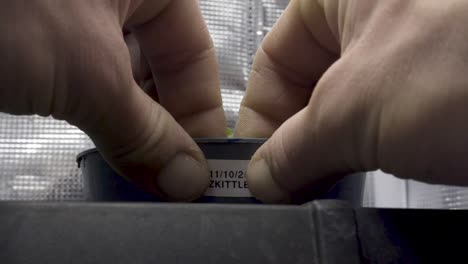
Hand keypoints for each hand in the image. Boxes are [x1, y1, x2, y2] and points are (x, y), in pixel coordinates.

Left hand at [0, 0, 225, 200]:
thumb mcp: (86, 71)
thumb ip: (141, 130)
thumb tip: (183, 176)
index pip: (194, 53)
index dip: (202, 112)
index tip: (201, 165)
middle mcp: (115, 0)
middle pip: (160, 70)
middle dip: (164, 127)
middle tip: (168, 178)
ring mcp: (77, 19)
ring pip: (122, 82)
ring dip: (128, 130)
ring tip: (134, 172)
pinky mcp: (42, 41)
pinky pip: (87, 86)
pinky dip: (95, 121)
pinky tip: (100, 150)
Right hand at [236, 0, 467, 202]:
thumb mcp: (352, 112)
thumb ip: (294, 148)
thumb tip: (263, 175)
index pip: (274, 57)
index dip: (258, 114)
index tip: (256, 162)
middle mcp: (372, 19)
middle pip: (305, 85)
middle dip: (292, 139)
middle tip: (284, 183)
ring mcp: (403, 56)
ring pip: (340, 107)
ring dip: (325, 150)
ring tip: (317, 184)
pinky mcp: (429, 90)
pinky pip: (375, 121)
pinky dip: (359, 152)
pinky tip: (354, 176)